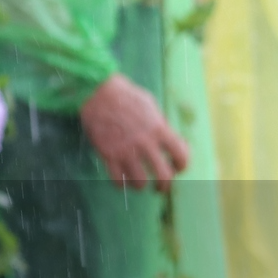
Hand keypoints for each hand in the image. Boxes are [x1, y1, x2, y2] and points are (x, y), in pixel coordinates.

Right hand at [80, 73, 189, 191]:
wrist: (95, 91)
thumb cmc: (124, 94)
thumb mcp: (149, 105)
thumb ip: (159, 124)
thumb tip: (165, 138)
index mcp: (159, 129)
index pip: (182, 156)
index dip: (182, 165)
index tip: (176, 167)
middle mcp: (144, 142)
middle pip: (164, 175)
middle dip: (164, 185)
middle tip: (160, 186)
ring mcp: (125, 149)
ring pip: (140, 181)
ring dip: (142, 186)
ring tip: (139, 183)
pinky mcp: (107, 153)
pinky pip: (116, 179)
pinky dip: (120, 184)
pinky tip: (121, 180)